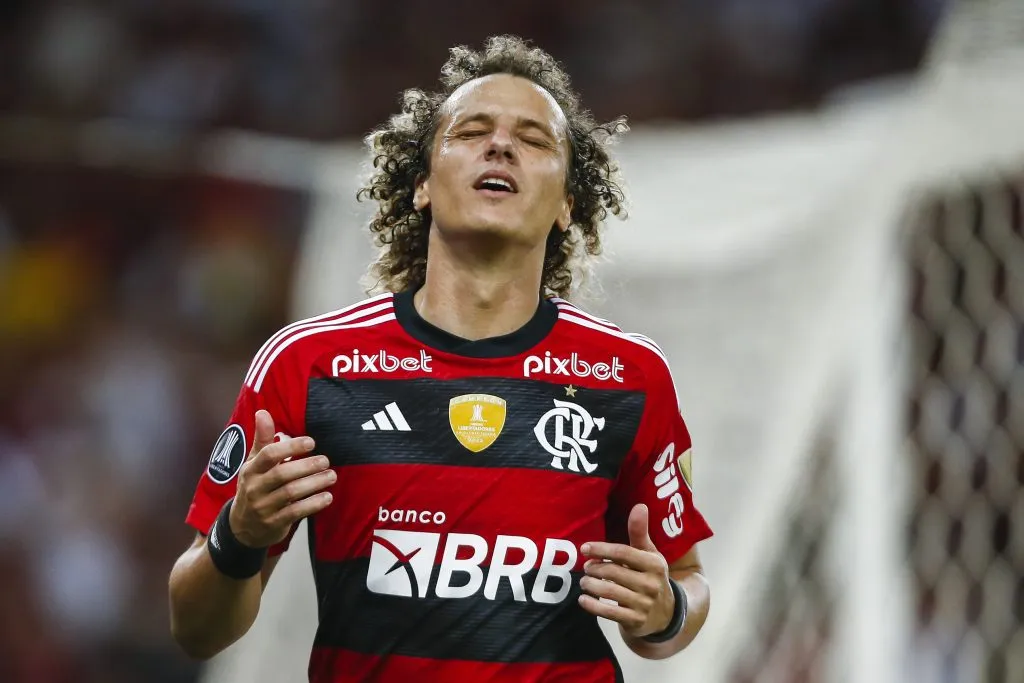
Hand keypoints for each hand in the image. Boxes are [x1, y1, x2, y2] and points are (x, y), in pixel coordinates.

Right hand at [228, 410, 335, 547]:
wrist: (243, 527)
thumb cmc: (254, 487)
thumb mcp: (253, 463)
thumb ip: (262, 439)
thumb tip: (262, 411)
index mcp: (251, 470)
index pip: (269, 455)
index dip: (291, 447)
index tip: (311, 442)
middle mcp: (254, 488)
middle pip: (282, 474)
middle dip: (307, 466)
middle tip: (326, 460)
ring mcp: (263, 508)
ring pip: (290, 493)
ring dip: (314, 484)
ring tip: (331, 476)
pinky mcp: (273, 524)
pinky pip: (295, 513)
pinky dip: (313, 504)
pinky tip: (327, 497)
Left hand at [578, 503, 674, 637]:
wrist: (665, 613)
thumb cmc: (650, 576)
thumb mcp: (648, 554)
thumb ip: (640, 532)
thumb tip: (640, 506)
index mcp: (654, 564)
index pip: (623, 553)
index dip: (601, 549)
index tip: (585, 548)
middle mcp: (651, 584)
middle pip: (613, 572)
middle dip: (594, 568)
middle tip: (585, 567)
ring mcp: (644, 604)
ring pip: (609, 591)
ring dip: (590, 585)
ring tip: (584, 581)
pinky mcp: (635, 621)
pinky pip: (609, 612)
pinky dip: (592, 606)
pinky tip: (583, 600)